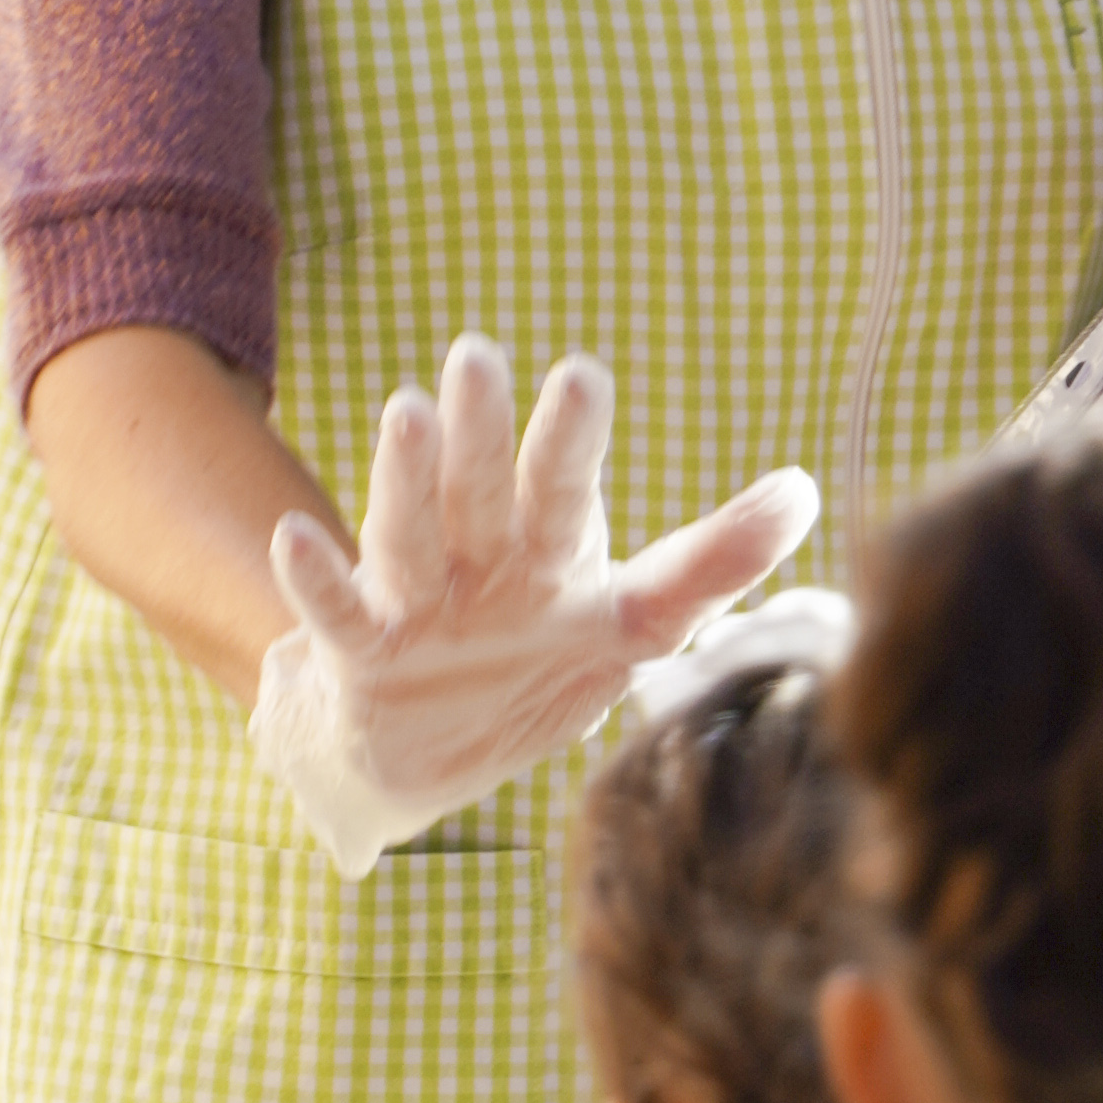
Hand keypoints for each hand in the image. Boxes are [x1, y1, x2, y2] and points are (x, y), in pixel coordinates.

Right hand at [248, 336, 818, 875]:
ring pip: (410, 533)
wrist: (432, 748)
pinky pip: (338, 616)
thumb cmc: (538, 661)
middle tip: (478, 353)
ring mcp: (417, 601)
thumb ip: (710, 563)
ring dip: (406, 479)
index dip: (570, 439)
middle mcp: (480, 559)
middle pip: (484, 490)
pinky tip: (299, 539)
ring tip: (406, 412)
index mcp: (549, 548)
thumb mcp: (633, 622)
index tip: (580, 374)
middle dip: (483, 431)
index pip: (564, 487)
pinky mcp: (364, 656)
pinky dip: (317, 583)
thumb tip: (803, 489)